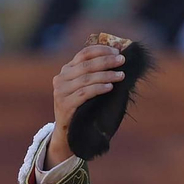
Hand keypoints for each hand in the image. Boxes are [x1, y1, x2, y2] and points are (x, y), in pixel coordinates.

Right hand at [45, 43, 124, 167]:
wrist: (69, 133)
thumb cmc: (84, 108)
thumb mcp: (87, 87)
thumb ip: (96, 74)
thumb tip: (118, 60)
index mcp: (67, 70)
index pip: (84, 54)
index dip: (101, 50)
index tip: (117, 51)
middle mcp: (61, 78)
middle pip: (86, 64)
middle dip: (106, 61)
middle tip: (122, 61)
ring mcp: (61, 92)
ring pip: (86, 78)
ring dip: (106, 75)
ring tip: (121, 75)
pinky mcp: (64, 104)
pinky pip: (84, 93)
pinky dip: (99, 89)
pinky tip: (110, 87)